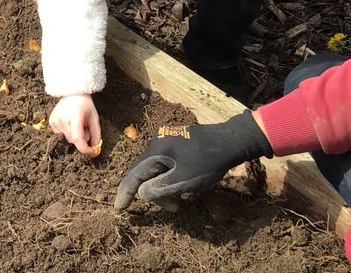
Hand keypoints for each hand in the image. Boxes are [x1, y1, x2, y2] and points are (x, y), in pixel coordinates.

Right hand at [49, 95, 101, 155]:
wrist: (72, 93)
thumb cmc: (85, 105)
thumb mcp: (94, 117)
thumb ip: (96, 134)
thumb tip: (94, 149)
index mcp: (75, 117)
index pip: (77, 138)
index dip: (85, 148)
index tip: (91, 152)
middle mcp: (62, 119)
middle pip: (73, 140)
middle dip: (81, 139)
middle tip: (85, 127)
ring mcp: (55, 121)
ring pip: (67, 139)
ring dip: (74, 136)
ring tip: (77, 124)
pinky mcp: (51, 122)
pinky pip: (61, 135)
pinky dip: (67, 133)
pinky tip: (69, 123)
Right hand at [113, 111, 271, 211]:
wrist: (231, 141)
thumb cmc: (207, 162)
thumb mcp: (183, 180)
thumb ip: (159, 188)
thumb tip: (141, 193)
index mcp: (155, 150)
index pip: (134, 174)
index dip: (125, 193)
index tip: (119, 209)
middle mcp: (157, 142)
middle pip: (146, 173)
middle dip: (155, 193)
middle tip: (175, 208)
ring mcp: (167, 141)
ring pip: (157, 170)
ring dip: (165, 187)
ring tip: (182, 200)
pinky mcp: (177, 143)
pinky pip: (166, 164)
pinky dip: (170, 178)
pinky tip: (184, 186)